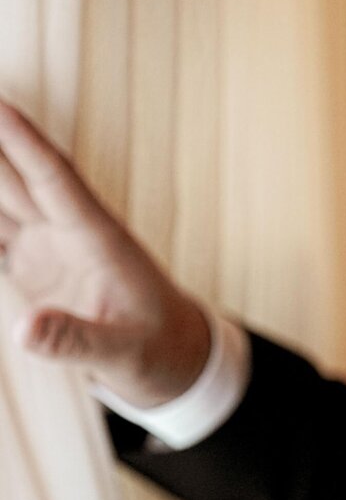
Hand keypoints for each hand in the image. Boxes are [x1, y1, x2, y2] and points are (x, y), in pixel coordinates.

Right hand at [0, 98, 212, 407]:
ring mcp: (49, 246)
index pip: (54, 180)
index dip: (23, 142)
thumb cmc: (158, 350)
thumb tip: (25, 330)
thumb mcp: (124, 354)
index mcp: (99, 240)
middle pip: (17, 177)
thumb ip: (76, 341)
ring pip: (1, 198)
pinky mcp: (34, 266)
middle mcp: (70, 233)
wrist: (173, 357)